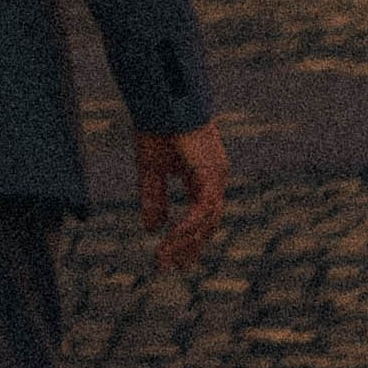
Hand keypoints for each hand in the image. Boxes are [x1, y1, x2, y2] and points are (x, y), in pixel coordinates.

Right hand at [136, 119, 229, 273]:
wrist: (161, 99)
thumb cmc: (156, 125)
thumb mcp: (150, 168)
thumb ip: (153, 198)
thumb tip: (151, 229)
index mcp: (203, 174)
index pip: (201, 214)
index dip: (188, 237)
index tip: (171, 258)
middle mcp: (215, 176)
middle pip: (208, 222)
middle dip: (190, 246)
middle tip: (171, 268)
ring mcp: (216, 174)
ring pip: (208, 220)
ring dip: (185, 241)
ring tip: (164, 257)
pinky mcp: (211, 172)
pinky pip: (202, 209)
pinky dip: (187, 226)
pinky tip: (171, 240)